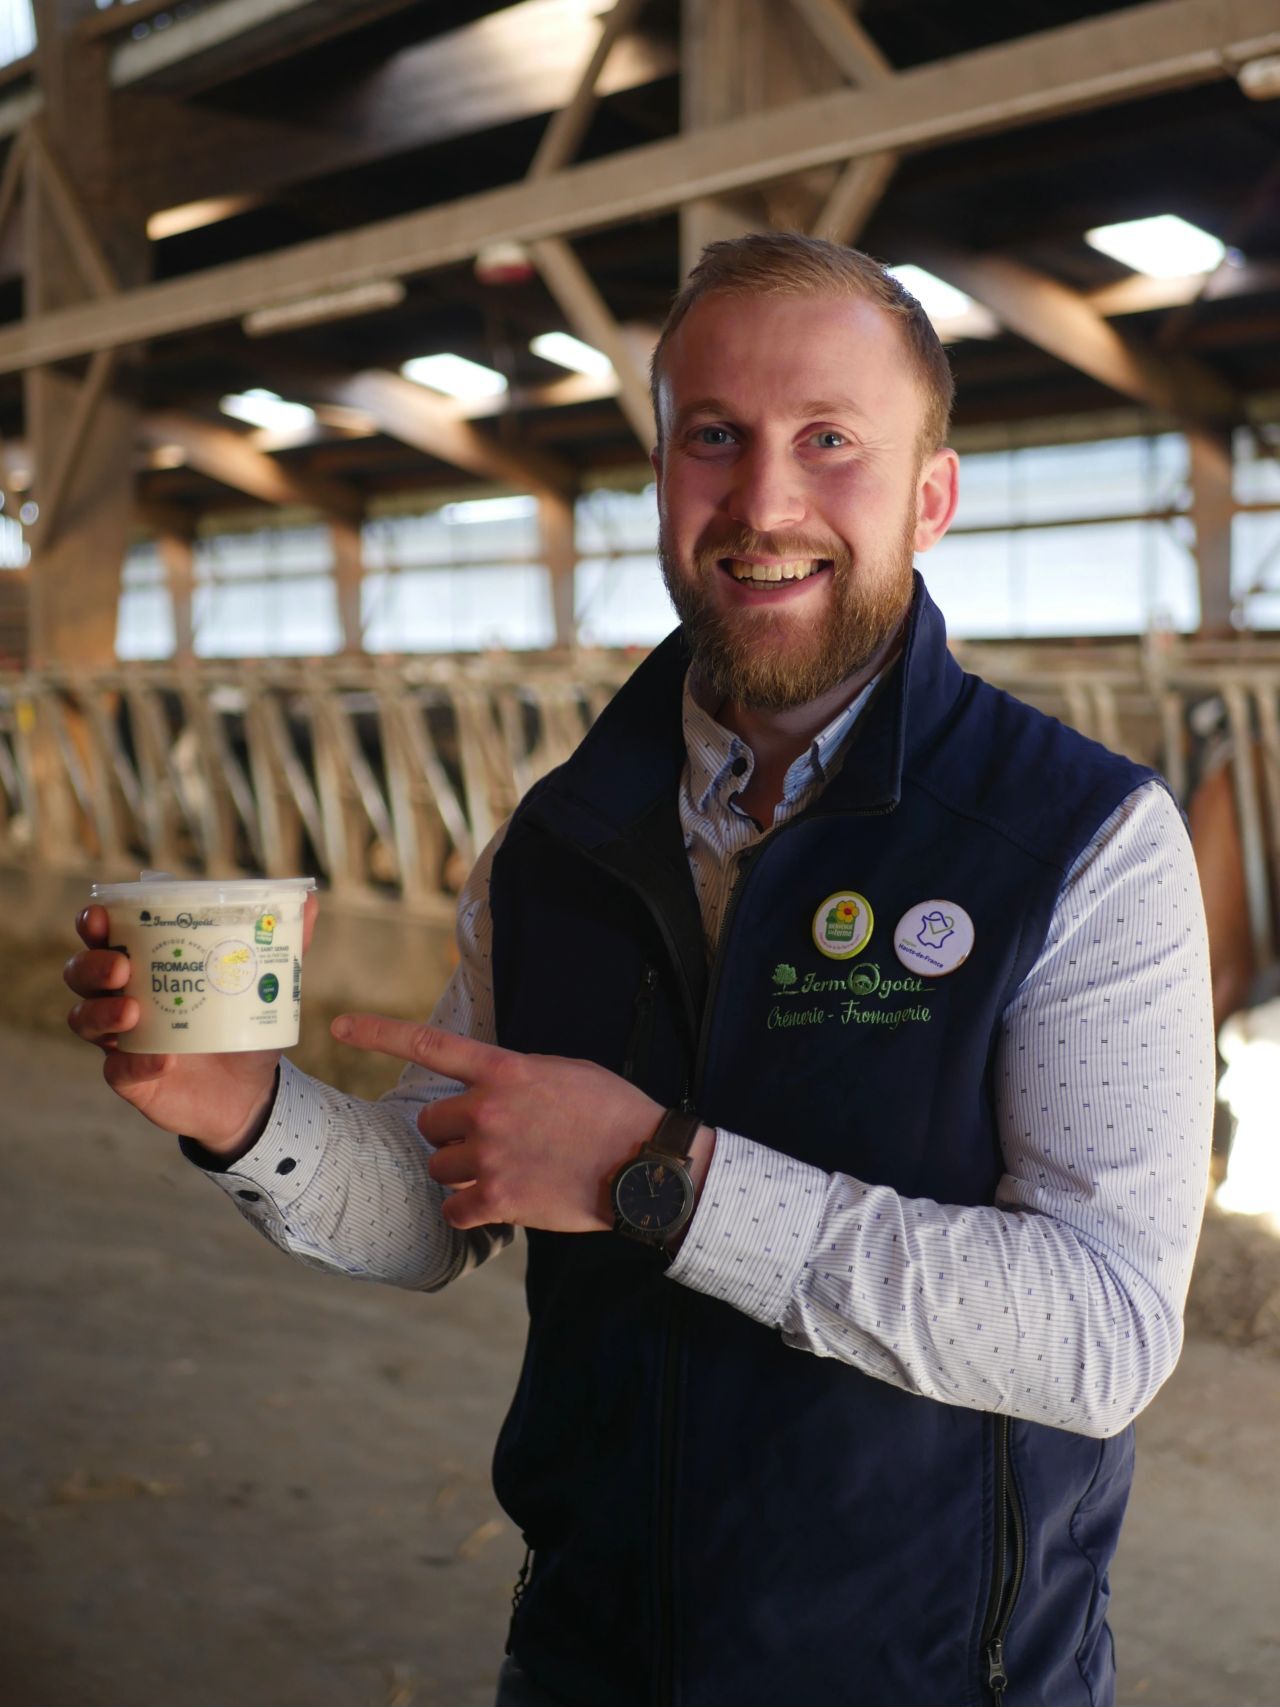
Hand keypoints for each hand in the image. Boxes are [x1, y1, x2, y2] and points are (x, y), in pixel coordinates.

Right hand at [64, 894, 319, 1155]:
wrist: (251, 1090)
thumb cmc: (243, 1025)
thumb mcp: (265, 984)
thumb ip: (283, 943)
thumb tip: (311, 900)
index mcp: (147, 963)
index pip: (103, 935)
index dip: (93, 922)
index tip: (101, 916)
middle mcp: (123, 996)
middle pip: (81, 973)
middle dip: (93, 965)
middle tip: (122, 966)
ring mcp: (122, 1039)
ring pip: (84, 1019)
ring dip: (102, 1011)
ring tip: (134, 1011)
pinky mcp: (130, 1077)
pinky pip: (117, 1070)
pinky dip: (136, 1063)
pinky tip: (163, 1060)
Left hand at [330, 1014, 668, 1232]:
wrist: (644, 1165)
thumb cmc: (612, 1113)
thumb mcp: (564, 1073)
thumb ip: (518, 1077)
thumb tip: (494, 1089)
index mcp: (506, 1071)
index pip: (429, 1045)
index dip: (378, 1033)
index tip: (337, 1026)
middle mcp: (489, 1110)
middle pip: (431, 1122)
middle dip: (454, 1134)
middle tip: (495, 1143)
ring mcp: (491, 1156)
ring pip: (439, 1166)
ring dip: (463, 1172)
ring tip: (509, 1171)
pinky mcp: (499, 1199)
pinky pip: (453, 1209)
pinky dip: (468, 1211)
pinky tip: (501, 1204)